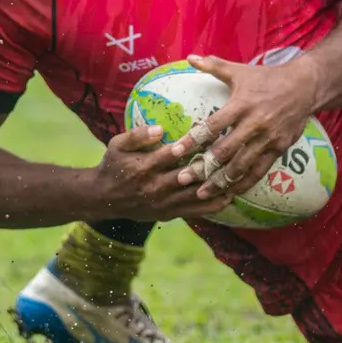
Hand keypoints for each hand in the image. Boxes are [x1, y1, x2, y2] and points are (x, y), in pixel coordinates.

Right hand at [93, 124, 222, 220]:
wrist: (104, 198)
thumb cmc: (113, 166)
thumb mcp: (117, 145)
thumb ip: (137, 135)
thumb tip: (160, 128)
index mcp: (145, 168)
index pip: (174, 153)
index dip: (194, 142)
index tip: (213, 129)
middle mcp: (156, 187)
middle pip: (191, 175)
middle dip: (212, 164)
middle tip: (233, 150)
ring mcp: (164, 203)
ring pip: (197, 194)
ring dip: (217, 185)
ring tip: (237, 173)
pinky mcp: (169, 214)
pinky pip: (196, 211)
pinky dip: (214, 204)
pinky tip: (229, 195)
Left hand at [168, 54, 320, 200]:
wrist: (305, 86)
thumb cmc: (267, 78)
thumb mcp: (240, 71)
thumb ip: (213, 66)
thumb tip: (189, 57)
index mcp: (241, 105)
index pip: (212, 126)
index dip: (193, 140)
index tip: (175, 152)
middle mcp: (254, 124)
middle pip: (225, 151)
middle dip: (202, 167)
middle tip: (181, 179)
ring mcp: (268, 139)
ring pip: (241, 166)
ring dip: (220, 182)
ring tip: (201, 193)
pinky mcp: (279, 149)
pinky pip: (259, 171)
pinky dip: (244, 183)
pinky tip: (229, 193)